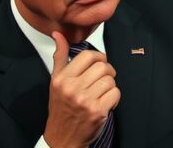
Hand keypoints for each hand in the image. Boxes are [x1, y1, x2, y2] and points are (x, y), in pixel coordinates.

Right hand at [44, 32, 119, 147]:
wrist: (62, 138)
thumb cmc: (61, 108)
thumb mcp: (56, 82)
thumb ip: (60, 57)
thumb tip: (58, 35)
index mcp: (62, 79)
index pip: (88, 55)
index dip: (99, 58)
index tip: (98, 65)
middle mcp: (72, 88)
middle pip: (103, 66)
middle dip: (107, 72)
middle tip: (101, 81)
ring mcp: (85, 100)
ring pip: (111, 79)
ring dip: (110, 86)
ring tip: (101, 93)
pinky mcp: (97, 111)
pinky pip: (116, 93)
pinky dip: (114, 98)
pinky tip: (105, 103)